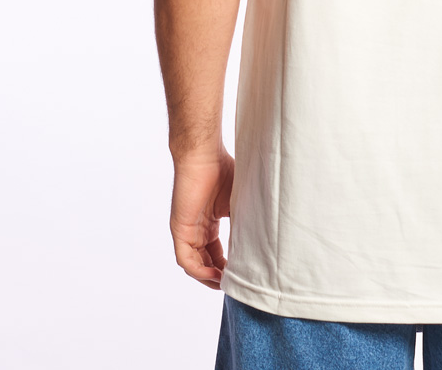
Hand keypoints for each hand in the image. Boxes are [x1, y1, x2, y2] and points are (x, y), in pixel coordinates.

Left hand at [169, 147, 233, 289]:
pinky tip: (215, 275)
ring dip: (209, 278)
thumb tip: (262, 242)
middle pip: (205, 262)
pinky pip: (185, 259)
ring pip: (194, 265)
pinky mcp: (180, 230)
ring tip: (226, 284)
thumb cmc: (224, 171)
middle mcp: (196, 230)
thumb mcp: (238, 203)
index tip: (242, 274)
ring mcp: (187, 231)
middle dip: (219, 276)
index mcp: (209, 223)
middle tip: (235, 285)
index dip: (227, 266)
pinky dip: (199, 271)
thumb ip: (243, 222)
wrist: (205, 155)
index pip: (215, 253)